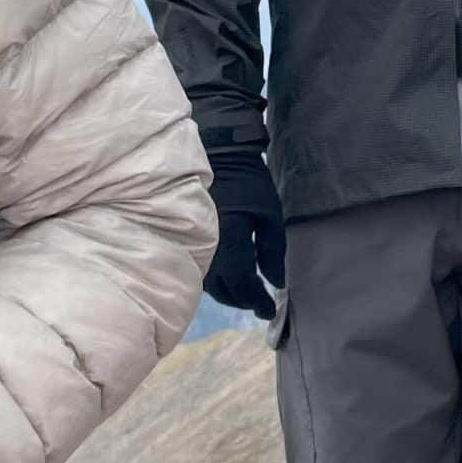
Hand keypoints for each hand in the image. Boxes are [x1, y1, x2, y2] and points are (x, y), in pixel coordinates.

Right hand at [202, 147, 284, 318]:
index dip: (257, 301)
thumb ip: (272, 250)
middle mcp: (207, 248)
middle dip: (242, 300)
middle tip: (259, 304)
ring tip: (245, 293)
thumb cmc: (248, 180)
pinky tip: (227, 277)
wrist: (216, 151)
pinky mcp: (186, 236)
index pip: (242, 285)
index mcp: (229, 242)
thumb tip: (275, 283)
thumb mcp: (270, 212)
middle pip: (223, 289)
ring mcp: (193, 242)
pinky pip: (200, 269)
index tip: (269, 311)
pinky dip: (215, 280)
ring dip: (227, 292)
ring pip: (208, 283)